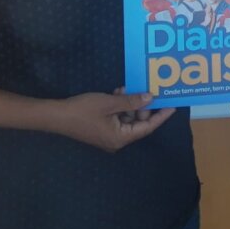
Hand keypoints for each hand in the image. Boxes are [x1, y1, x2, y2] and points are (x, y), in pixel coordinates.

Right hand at [53, 91, 173, 151]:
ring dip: (129, 103)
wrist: (57, 115)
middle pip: (138, 123)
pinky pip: (117, 117)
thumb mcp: (110, 103)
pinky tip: (119, 92)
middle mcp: (117, 140)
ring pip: (127, 118)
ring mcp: (109, 135)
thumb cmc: (84, 111)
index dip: (160, 116)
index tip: (172, 106)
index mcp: (121, 138)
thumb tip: (150, 99)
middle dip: (142, 106)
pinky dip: (120, 106)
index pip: (147, 128)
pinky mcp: (102, 129)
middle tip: (148, 90)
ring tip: (128, 88)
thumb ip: (131, 101)